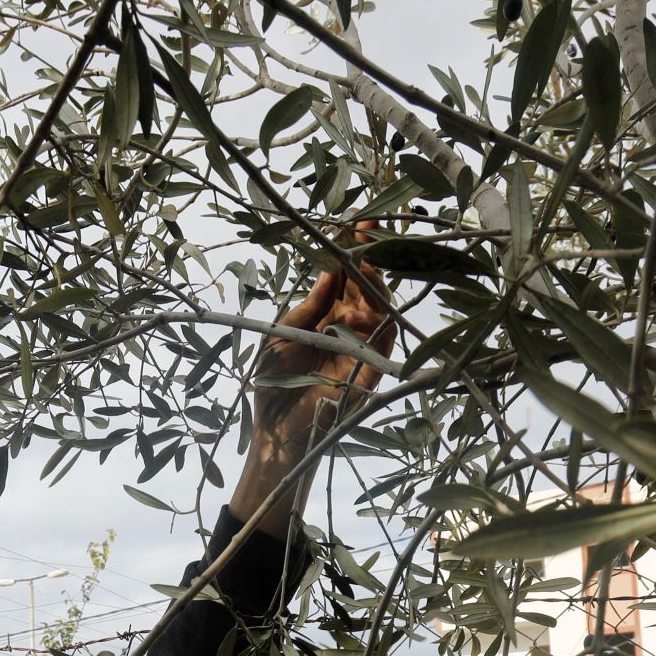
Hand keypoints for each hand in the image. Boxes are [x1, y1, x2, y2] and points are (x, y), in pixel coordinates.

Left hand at [234, 232, 397, 519]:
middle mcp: (347, 330)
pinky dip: (382, 317)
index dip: (350, 253)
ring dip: (375, 283)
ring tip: (367, 258)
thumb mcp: (282, 335)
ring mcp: (361, 350)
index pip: (344, 280)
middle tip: (366, 230)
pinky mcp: (370, 372)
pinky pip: (384, 341)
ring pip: (379, 310)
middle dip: (368, 258)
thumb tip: (328, 273)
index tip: (356, 224)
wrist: (273, 430)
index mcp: (325, 319)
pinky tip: (371, 295)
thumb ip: (307, 307)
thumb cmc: (271, 385)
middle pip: (366, 289)